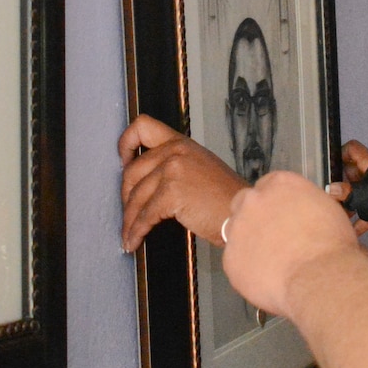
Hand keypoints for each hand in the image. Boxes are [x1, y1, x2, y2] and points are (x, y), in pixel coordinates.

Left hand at [118, 114, 247, 252]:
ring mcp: (172, 170)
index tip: (122, 161)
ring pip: (135, 197)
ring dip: (129, 220)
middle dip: (126, 196)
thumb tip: (148, 184)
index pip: (143, 126)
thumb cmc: (228, 199)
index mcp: (181, 143)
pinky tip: (134, 241)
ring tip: (128, 235)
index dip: (125, 142)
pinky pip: (144, 215)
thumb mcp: (201, 168)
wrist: (245, 213)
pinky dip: (136, 231)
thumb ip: (176, 167)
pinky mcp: (171, 192)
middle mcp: (175, 151)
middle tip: (128, 212)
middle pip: (132, 171)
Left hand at [221, 170, 359, 318]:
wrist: (319, 277)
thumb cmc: (332, 246)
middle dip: (255, 216)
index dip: (274, 203)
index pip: (268, 185)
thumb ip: (304, 204)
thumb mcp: (326, 209)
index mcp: (280, 184)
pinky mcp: (230, 257)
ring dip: (248, 242)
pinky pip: (235, 261)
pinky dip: (247, 269)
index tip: (281, 215)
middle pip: (245, 202)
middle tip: (272, 237)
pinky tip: (267, 277)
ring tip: (271, 261)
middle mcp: (254, 200)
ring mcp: (238, 228)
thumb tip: (300, 215)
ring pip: (235, 232)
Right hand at [329, 140, 367, 234]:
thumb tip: (332, 190)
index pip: (353, 150)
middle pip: (353, 175)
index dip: (340, 154)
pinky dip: (360, 220)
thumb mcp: (364, 192)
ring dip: (349, 205)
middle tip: (331, 195)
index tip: (330, 165)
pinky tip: (353, 229)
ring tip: (339, 214)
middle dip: (341, 186)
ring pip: (360, 194)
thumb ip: (346, 192)